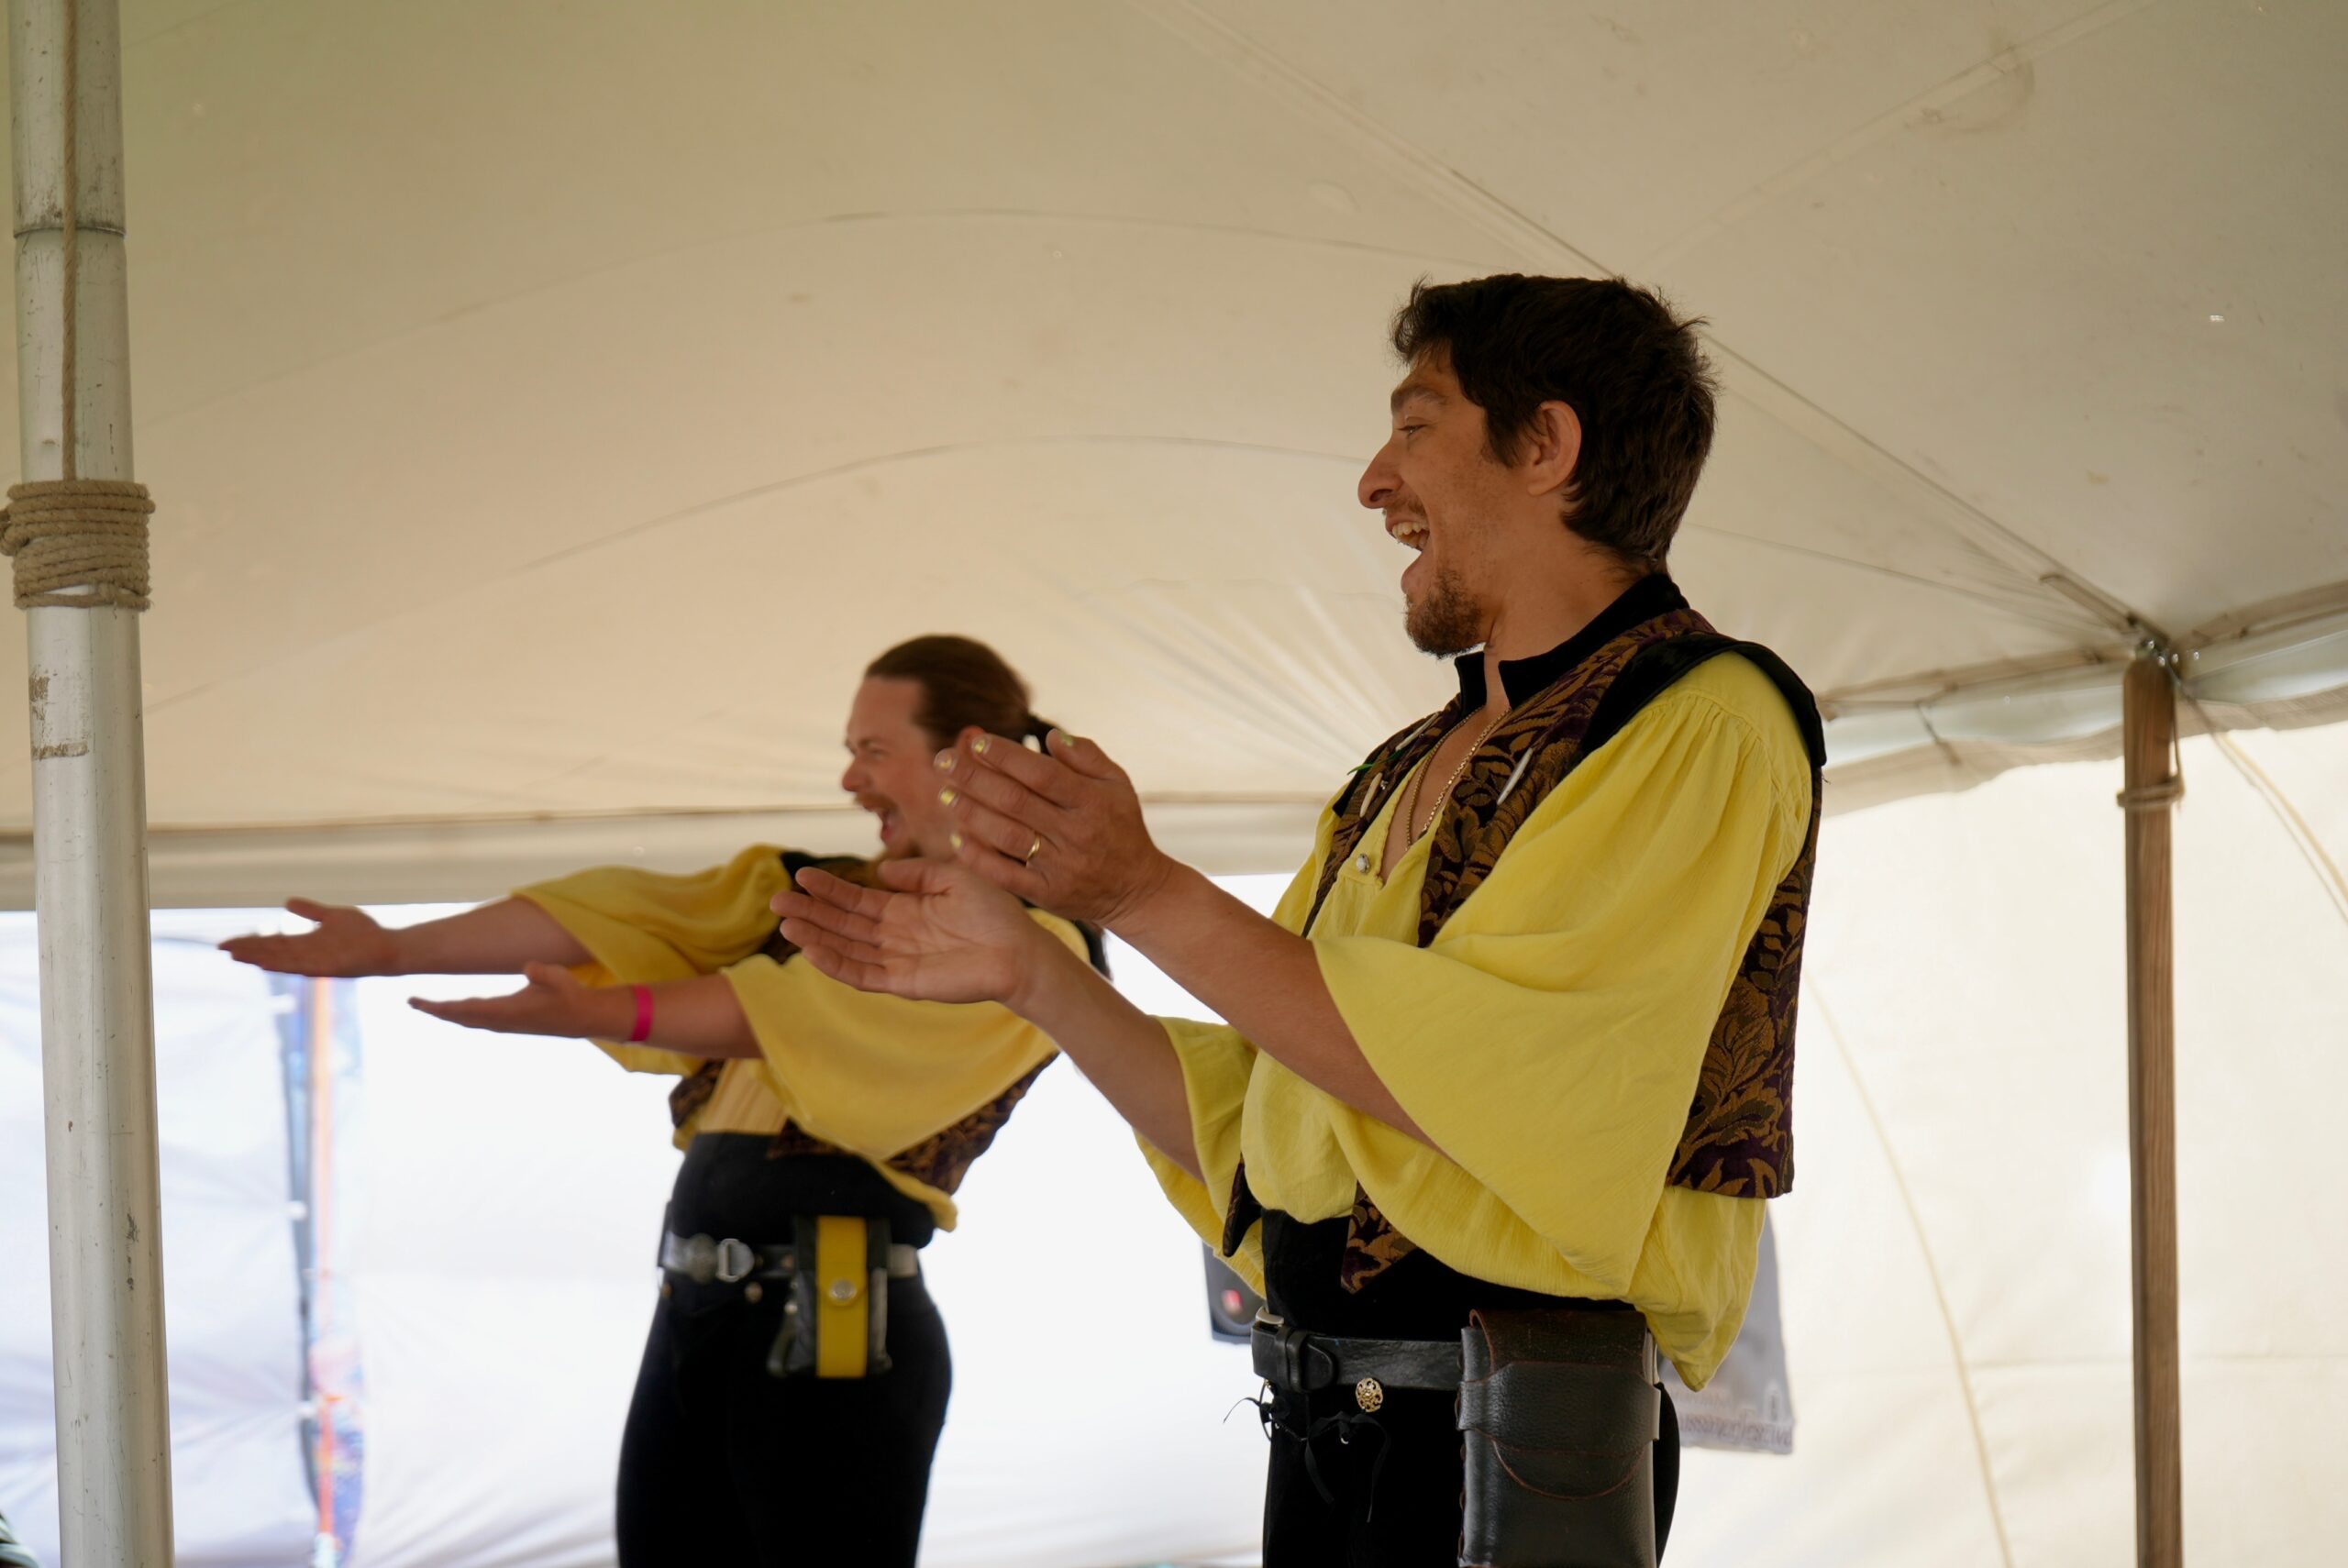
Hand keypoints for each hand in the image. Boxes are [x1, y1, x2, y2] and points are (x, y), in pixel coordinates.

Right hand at [219, 898, 401, 976]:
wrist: (390, 947)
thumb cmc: (365, 934)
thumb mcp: (332, 916)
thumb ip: (310, 911)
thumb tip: (287, 902)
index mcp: (307, 943)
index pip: (272, 942)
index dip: (250, 942)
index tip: (227, 943)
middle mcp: (308, 954)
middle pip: (272, 951)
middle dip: (248, 950)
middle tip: (223, 948)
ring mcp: (318, 962)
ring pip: (282, 960)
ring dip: (260, 958)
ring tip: (237, 956)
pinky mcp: (330, 967)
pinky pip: (303, 967)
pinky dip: (284, 965)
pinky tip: (267, 964)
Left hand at [406, 962, 609, 1037]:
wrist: (582, 1017)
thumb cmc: (570, 995)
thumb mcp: (559, 979)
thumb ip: (543, 972)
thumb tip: (528, 966)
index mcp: (508, 1011)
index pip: (466, 1009)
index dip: (441, 1007)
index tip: (421, 1003)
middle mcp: (502, 1021)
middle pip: (460, 1017)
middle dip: (436, 1010)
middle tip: (412, 1002)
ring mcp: (505, 1024)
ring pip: (468, 1020)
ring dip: (447, 1014)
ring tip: (427, 1006)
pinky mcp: (509, 1023)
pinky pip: (477, 1020)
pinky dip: (461, 1015)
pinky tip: (456, 1011)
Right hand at [771, 859, 1065, 1009]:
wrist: (1020, 951)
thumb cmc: (995, 914)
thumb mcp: (953, 878)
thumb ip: (916, 874)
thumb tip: (879, 869)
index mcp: (906, 911)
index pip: (858, 900)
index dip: (830, 890)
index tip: (801, 876)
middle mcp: (896, 937)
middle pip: (843, 924)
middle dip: (811, 912)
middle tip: (776, 900)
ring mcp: (897, 961)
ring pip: (847, 949)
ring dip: (816, 937)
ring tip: (787, 923)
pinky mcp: (904, 983)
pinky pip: (863, 974)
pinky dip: (837, 964)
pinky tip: (813, 950)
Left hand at [932, 729, 1172, 927]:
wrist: (1136, 889)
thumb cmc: (1121, 827)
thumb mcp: (1118, 784)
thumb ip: (1087, 756)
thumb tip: (1051, 735)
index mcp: (1093, 800)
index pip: (1042, 773)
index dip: (1007, 756)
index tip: (977, 742)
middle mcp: (1076, 832)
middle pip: (1016, 801)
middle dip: (974, 778)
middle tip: (942, 761)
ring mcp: (1060, 865)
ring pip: (1006, 835)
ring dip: (970, 813)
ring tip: (944, 794)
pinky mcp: (1048, 893)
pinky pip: (1005, 874)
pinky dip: (978, 855)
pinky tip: (956, 836)